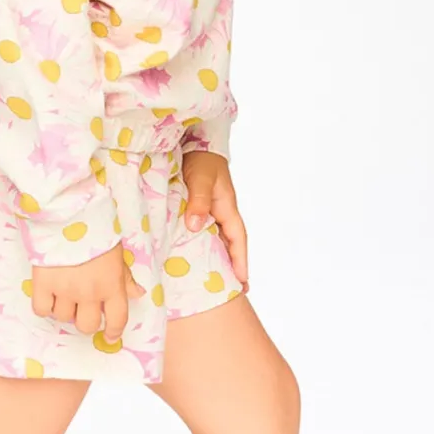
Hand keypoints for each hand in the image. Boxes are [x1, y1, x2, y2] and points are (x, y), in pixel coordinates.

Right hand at [31, 243, 140, 338]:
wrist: (68, 214)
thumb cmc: (96, 232)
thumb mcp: (117, 254)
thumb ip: (126, 278)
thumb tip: (138, 293)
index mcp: (112, 286)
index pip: (117, 320)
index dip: (113, 332)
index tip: (109, 335)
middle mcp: (89, 293)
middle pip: (86, 325)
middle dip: (86, 320)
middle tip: (82, 307)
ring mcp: (64, 290)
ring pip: (62, 317)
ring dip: (64, 309)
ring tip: (64, 292)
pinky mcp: (42, 284)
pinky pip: (42, 309)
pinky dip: (44, 305)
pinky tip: (48, 294)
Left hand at [180, 150, 247, 289]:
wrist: (193, 141)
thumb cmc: (200, 159)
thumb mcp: (201, 179)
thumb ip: (198, 201)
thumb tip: (195, 226)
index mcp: (226, 208)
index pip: (237, 240)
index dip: (240, 261)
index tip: (243, 283)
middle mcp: (220, 213)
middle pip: (229, 245)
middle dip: (232, 267)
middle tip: (233, 292)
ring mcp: (209, 211)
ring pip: (215, 240)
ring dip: (216, 258)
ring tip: (212, 282)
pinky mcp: (195, 208)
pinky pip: (200, 232)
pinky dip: (199, 246)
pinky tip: (191, 257)